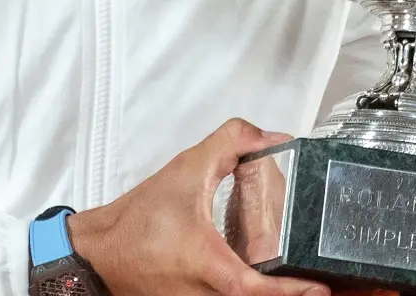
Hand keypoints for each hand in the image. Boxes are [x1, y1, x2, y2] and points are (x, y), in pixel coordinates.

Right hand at [68, 119, 332, 295]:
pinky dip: (241, 292)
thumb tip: (268, 137)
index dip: (290, 290)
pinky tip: (252, 275)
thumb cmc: (135, 223)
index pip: (256, 288)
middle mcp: (204, 295)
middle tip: (310, 276)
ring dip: (262, 291)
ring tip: (287, 275)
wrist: (97, 252)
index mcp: (208, 265)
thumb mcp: (185, 170)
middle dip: (284, 290)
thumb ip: (230, 144)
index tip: (317, 287)